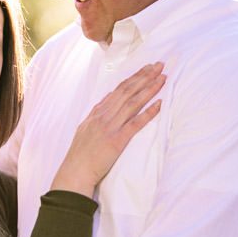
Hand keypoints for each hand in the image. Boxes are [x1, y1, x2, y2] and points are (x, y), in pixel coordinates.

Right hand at [51, 62, 165, 197]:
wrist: (75, 171)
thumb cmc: (79, 155)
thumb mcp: (84, 130)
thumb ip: (95, 117)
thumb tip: (104, 107)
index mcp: (96, 113)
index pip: (118, 90)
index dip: (133, 78)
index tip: (145, 69)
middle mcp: (104, 116)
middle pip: (127, 91)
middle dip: (144, 77)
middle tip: (159, 65)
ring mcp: (110, 127)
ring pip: (132, 103)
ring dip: (149, 89)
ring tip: (162, 78)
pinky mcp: (117, 140)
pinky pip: (135, 123)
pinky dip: (148, 112)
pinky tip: (159, 104)